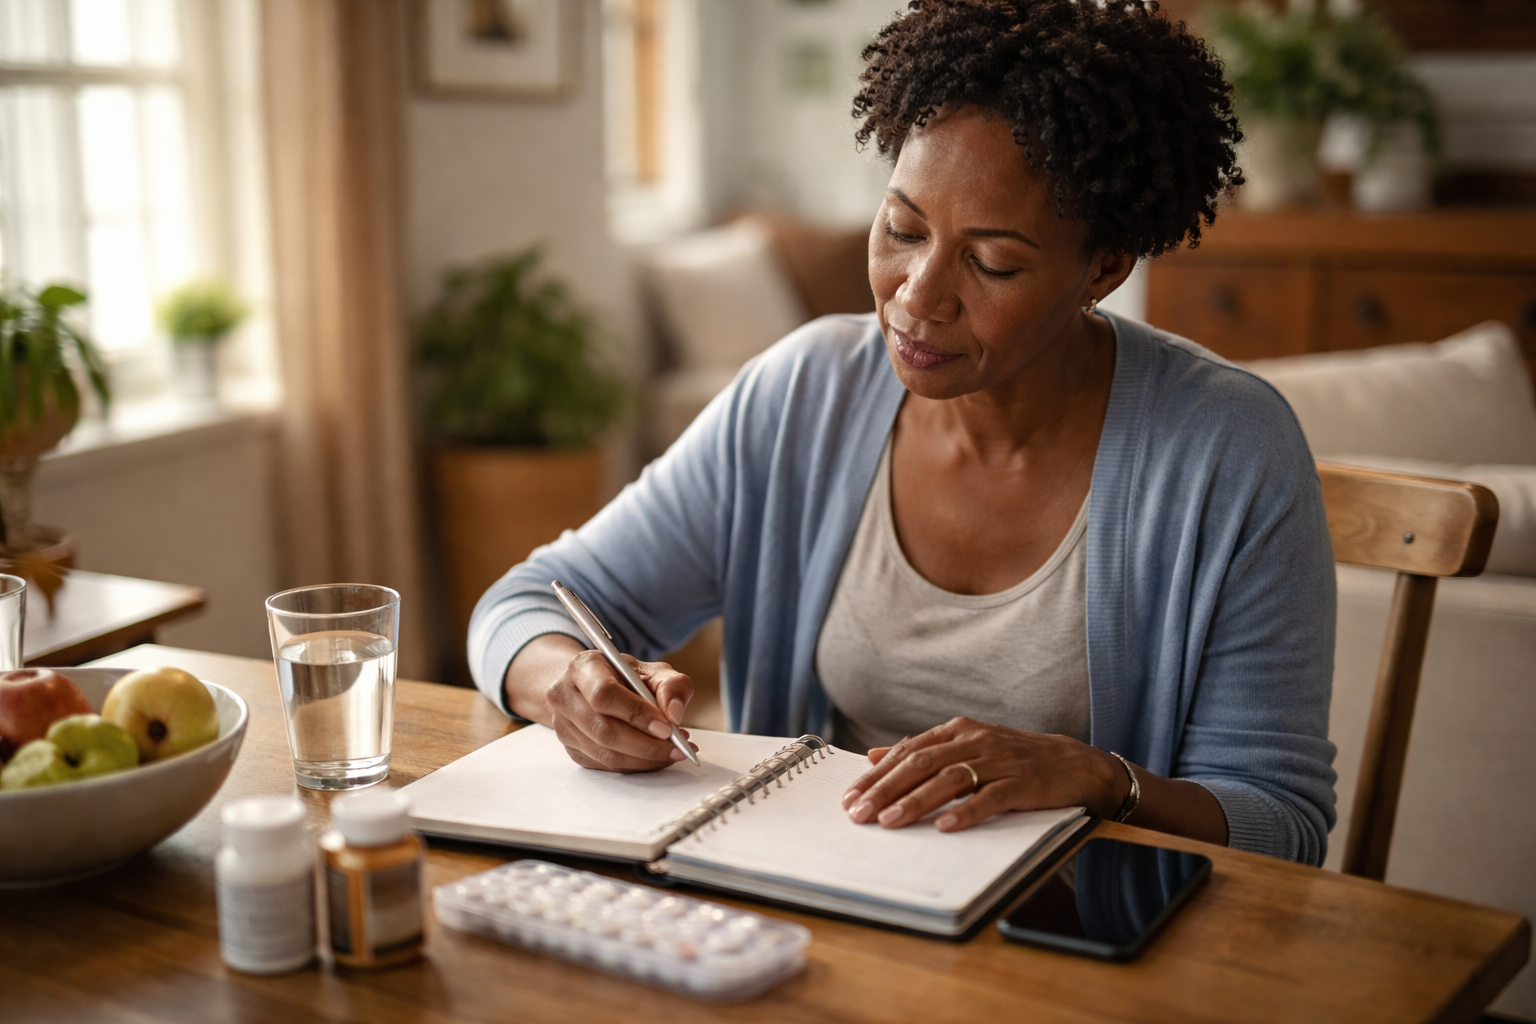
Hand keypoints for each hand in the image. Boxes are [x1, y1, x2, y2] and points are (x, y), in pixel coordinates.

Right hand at [545, 648, 696, 772]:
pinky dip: (637, 766)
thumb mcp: (653, 671)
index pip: (604, 694)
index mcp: (583, 667)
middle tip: (678, 747)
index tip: (666, 728)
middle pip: (603, 730)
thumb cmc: (625, 677)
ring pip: (605, 754)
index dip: (636, 714)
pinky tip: (656, 757)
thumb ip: (671, 685)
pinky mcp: (571, 750)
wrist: (593, 687)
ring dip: (645, 759)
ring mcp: (563, 726)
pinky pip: (606, 766)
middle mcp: (565, 696)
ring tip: (673, 751)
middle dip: (646, 745)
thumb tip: (674, 713)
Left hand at [840, 717, 1125, 831]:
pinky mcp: (1024, 782)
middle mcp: (976, 740)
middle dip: (886, 789)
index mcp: (958, 730)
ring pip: (950, 779)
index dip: (877, 775)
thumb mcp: (966, 748)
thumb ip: (923, 751)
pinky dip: (967, 812)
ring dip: (916, 802)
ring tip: (890, 822)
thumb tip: (874, 756)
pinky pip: (991, 798)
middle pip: (922, 763)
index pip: (908, 751)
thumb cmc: (1015, 759)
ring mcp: (1000, 760)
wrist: (1076, 764)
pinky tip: (945, 827)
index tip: (851, 797)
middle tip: (859, 813)